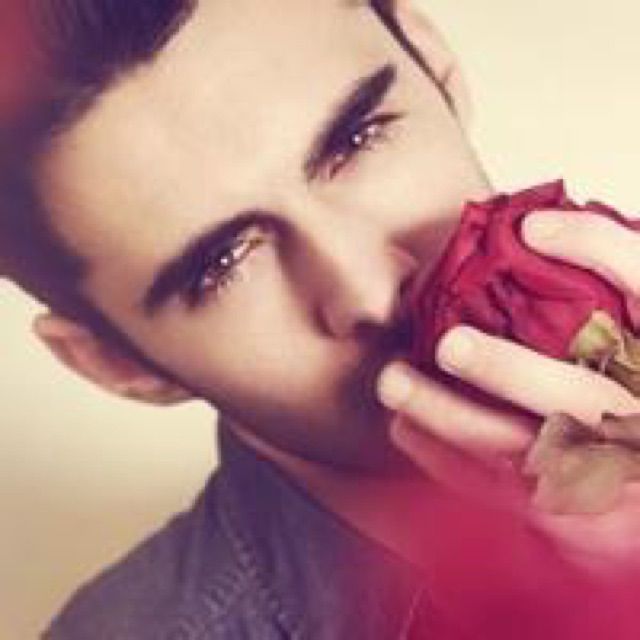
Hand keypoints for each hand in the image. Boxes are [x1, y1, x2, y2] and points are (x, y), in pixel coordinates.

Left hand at [377, 207, 639, 569]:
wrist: (633, 462)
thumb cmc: (623, 381)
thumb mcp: (624, 328)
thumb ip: (598, 288)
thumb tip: (528, 232)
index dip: (597, 249)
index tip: (532, 226)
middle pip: (583, 397)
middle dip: (511, 371)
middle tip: (448, 345)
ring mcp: (612, 473)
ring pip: (532, 454)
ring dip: (454, 418)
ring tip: (394, 384)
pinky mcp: (579, 518)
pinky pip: (508, 496)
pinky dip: (448, 462)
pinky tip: (405, 428)